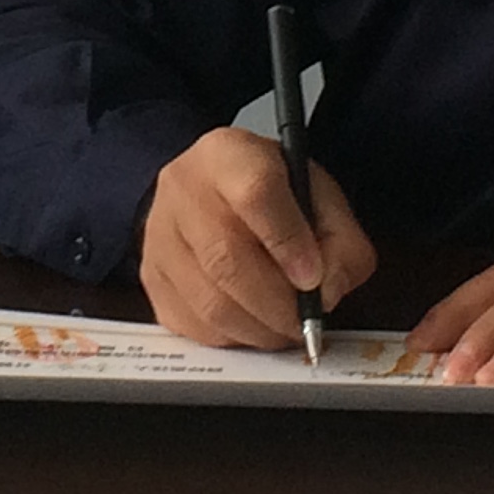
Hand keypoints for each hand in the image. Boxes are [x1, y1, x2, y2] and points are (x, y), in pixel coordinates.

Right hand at [138, 125, 378, 348]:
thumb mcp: (318, 196)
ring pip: (209, 303)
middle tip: (306, 320)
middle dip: (278, 304)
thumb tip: (327, 291)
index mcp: (229, 155)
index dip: (288, 242)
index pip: (255, 193)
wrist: (206, 191)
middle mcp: (184, 190)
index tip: (315, 278)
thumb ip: (341, 241)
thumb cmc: (267, 195)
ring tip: (284, 326)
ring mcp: (159, 237)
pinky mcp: (151, 279)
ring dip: (259, 329)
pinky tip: (253, 324)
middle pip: (226, 258)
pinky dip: (233, 338)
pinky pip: (193, 327)